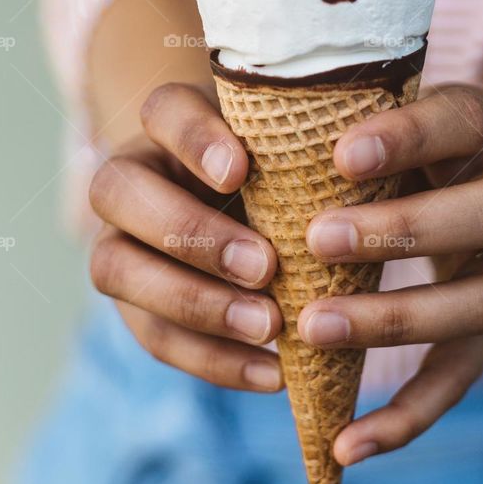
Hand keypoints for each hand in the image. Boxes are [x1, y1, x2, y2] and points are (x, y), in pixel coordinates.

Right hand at [88, 83, 284, 392]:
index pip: (162, 111)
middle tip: (265, 266)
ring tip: (269, 327)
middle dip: (191, 234)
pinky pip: (152, 335)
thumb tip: (369, 151)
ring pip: (114, 268)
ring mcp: (119, 240)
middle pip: (117, 191)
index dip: (194, 140)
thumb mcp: (295, 147)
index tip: (241, 169)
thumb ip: (311, 148)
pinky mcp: (132, 303)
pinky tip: (271, 372)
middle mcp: (131, 175)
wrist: (255, 213)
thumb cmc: (286, 167)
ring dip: (194, 304)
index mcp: (169, 122)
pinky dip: (212, 359)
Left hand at [298, 83, 482, 464]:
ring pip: (482, 301)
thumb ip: (347, 119)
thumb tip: (249, 135)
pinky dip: (407, 417)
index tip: (341, 154)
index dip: (404, 138)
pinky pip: (461, 376)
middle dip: (403, 230)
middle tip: (316, 239)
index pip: (455, 123)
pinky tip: (346, 445)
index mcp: (482, 124)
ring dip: (396, 319)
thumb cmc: (420, 136)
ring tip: (312, 329)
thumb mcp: (399, 108)